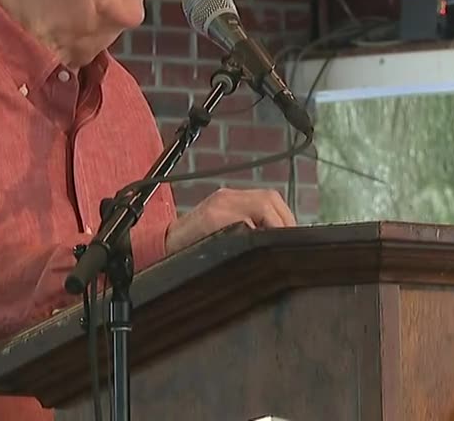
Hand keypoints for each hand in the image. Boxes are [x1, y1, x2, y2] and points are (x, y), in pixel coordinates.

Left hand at [164, 187, 295, 254]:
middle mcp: (223, 200)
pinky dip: (272, 214)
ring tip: (286, 236)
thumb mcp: (207, 258)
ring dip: (281, 216)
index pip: (262, 212)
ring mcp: (225, 196)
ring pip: (267, 197)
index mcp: (216, 214)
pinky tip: (273, 229)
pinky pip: (258, 200)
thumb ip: (235, 250)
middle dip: (285, 221)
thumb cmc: (180, 255)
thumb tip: (263, 251)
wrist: (161, 242)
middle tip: (291, 241)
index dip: (279, 228)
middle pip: (269, 200)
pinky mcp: (227, 198)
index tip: (286, 243)